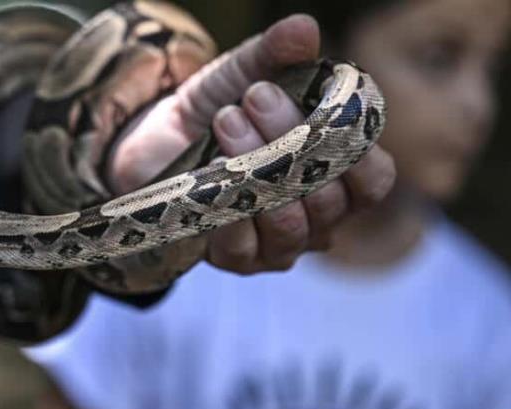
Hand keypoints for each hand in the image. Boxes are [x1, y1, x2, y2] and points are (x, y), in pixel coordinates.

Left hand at [108, 14, 395, 273]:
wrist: (155, 141)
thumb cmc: (216, 110)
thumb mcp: (245, 73)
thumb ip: (276, 54)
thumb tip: (303, 28)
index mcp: (335, 176)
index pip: (373, 183)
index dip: (361, 152)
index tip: (330, 109)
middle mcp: (315, 220)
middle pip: (328, 198)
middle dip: (292, 139)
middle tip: (255, 94)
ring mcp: (276, 246)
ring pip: (289, 223)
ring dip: (257, 166)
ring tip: (226, 119)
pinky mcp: (234, 259)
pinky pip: (243, 246)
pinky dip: (229, 206)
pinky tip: (212, 169)